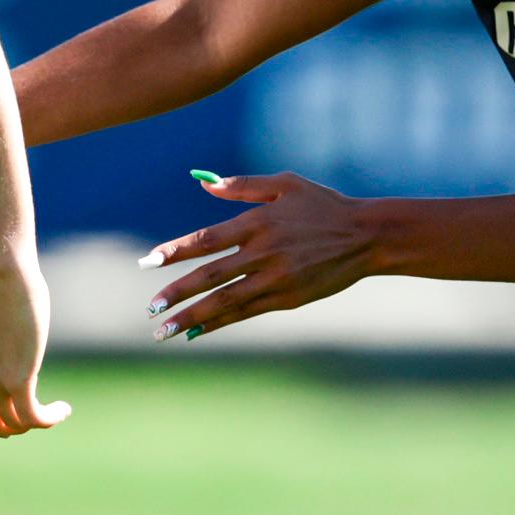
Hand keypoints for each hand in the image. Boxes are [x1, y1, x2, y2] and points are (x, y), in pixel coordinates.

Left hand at [0, 260, 70, 437]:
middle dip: (15, 428)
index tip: (13, 411)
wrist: (5, 283)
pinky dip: (51, 418)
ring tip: (57, 410)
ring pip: (17, 426)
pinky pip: (34, 417)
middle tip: (35, 415)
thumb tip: (7, 356)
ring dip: (40, 422)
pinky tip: (64, 408)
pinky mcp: (18, 381)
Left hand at [143, 172, 379, 340]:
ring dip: (192, 317)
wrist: (366, 237)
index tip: (148, 261)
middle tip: (151, 308)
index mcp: (258, 222)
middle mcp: (263, 252)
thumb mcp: (286, 184)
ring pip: (225, 301)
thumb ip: (243, 186)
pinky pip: (247, 312)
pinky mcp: (288, 298)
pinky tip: (197, 331)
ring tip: (164, 330)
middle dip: (177, 293)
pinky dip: (220, 323)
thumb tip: (204, 182)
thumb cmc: (323, 205)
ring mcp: (276, 279)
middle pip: (210, 275)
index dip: (175, 251)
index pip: (206, 239)